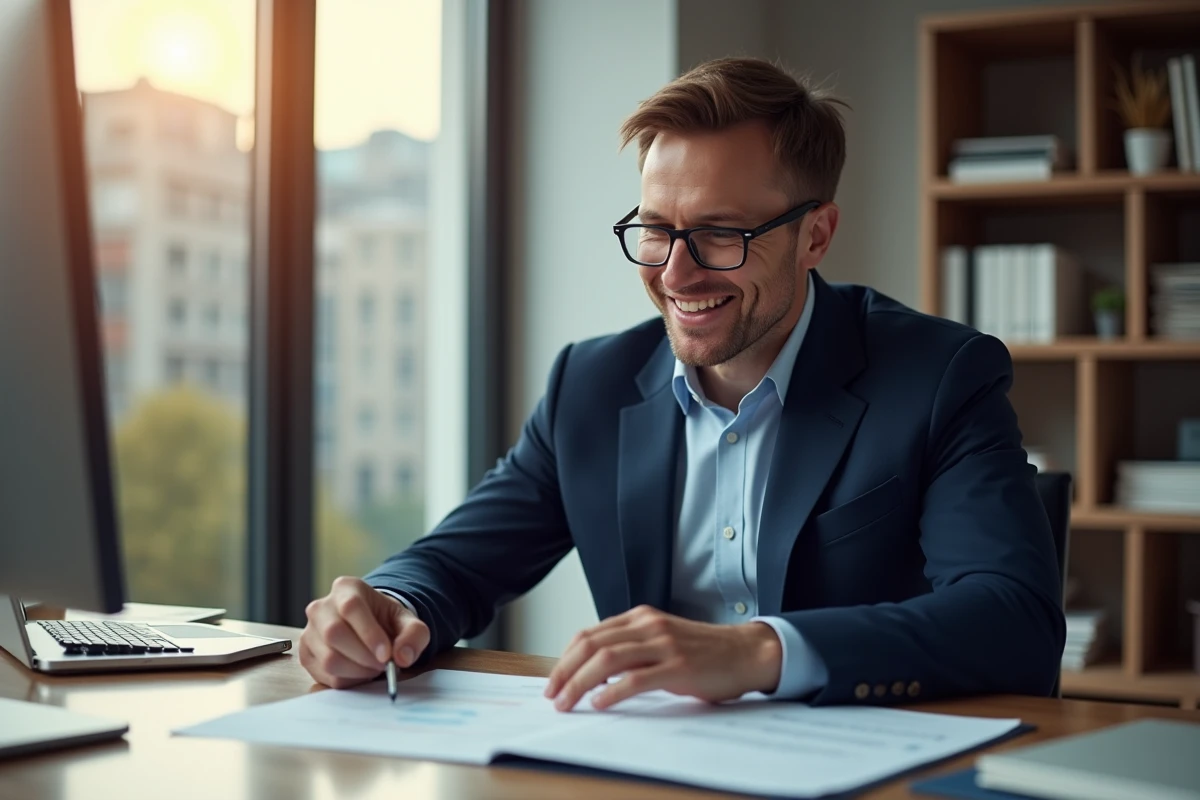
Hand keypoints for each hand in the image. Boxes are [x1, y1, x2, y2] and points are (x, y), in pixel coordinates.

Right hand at [299, 576, 429, 688]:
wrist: (370, 627)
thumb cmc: (386, 621)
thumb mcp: (408, 621)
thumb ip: (414, 635)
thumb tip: (403, 657)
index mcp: (346, 588)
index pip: (351, 607)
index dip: (369, 633)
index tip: (386, 655)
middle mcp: (321, 607)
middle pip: (334, 633)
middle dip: (363, 656)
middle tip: (383, 665)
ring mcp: (309, 631)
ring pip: (328, 658)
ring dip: (356, 671)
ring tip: (373, 668)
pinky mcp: (306, 653)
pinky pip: (323, 674)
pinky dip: (347, 680)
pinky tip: (359, 673)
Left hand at [543, 605, 781, 711]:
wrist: (746, 652)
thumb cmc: (703, 652)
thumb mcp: (661, 641)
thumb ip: (632, 649)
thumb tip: (594, 673)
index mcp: (640, 618)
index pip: (589, 634)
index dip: (565, 658)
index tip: (554, 680)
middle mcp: (648, 626)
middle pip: (592, 645)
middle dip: (565, 671)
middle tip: (552, 694)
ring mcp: (663, 644)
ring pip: (607, 659)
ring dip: (580, 683)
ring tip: (567, 702)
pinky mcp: (678, 666)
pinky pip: (637, 678)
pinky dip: (613, 691)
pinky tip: (600, 703)